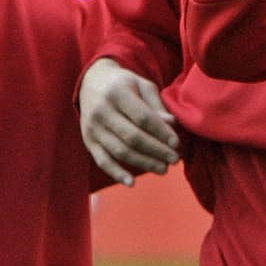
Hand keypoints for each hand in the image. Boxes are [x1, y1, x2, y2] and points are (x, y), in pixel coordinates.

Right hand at [79, 57, 178, 185]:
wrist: (91, 82)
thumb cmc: (124, 84)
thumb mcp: (142, 86)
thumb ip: (156, 106)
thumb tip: (172, 125)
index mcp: (117, 93)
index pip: (142, 118)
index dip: (161, 132)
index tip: (176, 143)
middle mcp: (102, 111)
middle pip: (132, 137)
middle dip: (156, 151)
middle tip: (175, 159)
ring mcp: (93, 128)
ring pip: (120, 151)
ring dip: (143, 163)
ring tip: (163, 169)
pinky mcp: (88, 140)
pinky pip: (102, 161)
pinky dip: (116, 173)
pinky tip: (132, 182)